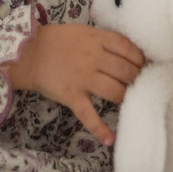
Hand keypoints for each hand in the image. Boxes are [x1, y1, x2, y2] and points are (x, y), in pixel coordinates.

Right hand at [4, 23, 144, 145]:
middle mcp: (93, 59)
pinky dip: (99, 128)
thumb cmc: (58, 41)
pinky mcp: (73, 96)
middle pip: (126, 71)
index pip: (128, 49)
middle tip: (138, 82)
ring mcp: (83, 79)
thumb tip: (128, 52)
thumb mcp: (83, 31)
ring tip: (128, 98)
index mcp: (96, 40)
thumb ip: (104, 40)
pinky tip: (109, 139)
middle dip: (137, 78)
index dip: (140, 59)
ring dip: (126, 96)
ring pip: (115, 91)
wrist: (29, 53)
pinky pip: (88, 115)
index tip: (143, 65)